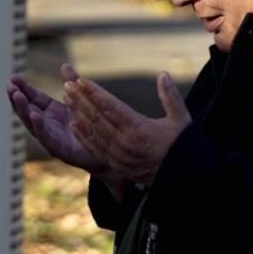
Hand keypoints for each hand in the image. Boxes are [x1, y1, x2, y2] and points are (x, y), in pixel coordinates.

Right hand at [7, 64, 106, 173]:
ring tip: (17, 96)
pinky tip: (34, 116)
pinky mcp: (61, 151)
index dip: (23, 88)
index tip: (13, 78)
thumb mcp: (81, 101)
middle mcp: (49, 126)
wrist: (111, 150)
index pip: (33, 98)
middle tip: (9, 86)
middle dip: (17, 99)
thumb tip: (64, 65)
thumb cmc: (93, 126)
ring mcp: (53, 139)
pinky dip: (39, 127)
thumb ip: (73, 84)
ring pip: (33, 125)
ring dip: (23, 111)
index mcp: (51, 113)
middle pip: (28, 111)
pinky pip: (47, 138)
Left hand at [64, 72, 191, 184]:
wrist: (184, 179)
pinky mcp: (117, 165)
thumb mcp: (181, 120)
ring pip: (93, 132)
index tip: (82, 81)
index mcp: (139, 129)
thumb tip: (163, 74)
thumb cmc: (183, 147)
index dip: (95, 93)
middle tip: (68, 84)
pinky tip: (74, 125)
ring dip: (79, 114)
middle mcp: (125, 143)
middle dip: (81, 100)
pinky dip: (83, 136)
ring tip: (67, 99)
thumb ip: (171, 96)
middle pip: (97, 118)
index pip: (111, 107)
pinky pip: (96, 149)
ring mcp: (119, 156)